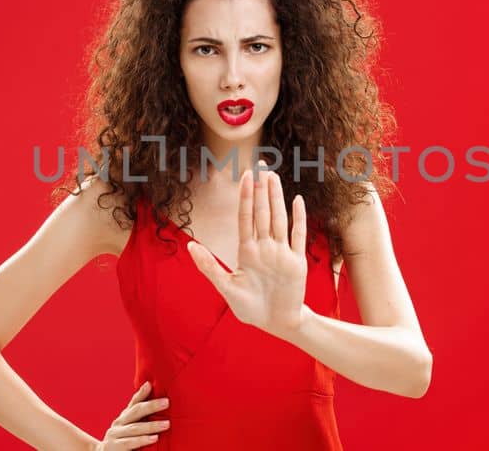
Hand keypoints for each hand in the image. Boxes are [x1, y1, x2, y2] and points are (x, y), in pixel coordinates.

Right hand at [95, 382, 168, 449]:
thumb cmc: (121, 441)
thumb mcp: (128, 427)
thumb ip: (138, 414)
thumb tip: (149, 389)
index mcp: (123, 418)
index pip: (133, 404)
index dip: (141, 394)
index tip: (151, 385)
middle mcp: (118, 424)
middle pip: (135, 413)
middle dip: (151, 406)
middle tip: (166, 402)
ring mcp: (115, 435)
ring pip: (134, 428)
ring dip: (151, 426)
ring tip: (166, 424)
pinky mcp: (115, 448)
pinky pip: (130, 443)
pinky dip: (142, 440)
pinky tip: (154, 438)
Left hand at [187, 164, 310, 337]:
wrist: (277, 324)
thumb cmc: (251, 308)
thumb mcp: (226, 287)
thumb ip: (209, 266)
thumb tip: (190, 246)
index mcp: (247, 251)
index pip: (246, 217)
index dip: (246, 196)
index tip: (245, 176)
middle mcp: (265, 248)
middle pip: (263, 213)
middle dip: (262, 189)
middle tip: (261, 165)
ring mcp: (282, 253)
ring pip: (279, 219)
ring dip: (277, 198)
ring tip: (274, 177)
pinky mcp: (297, 262)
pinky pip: (298, 236)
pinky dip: (299, 219)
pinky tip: (297, 201)